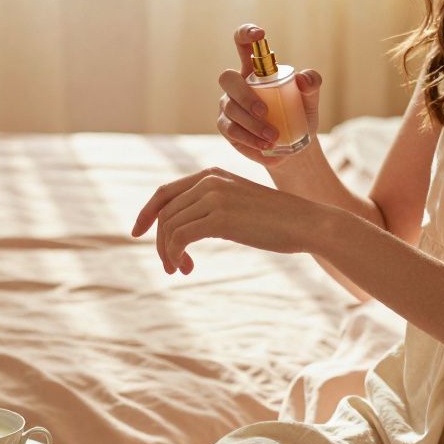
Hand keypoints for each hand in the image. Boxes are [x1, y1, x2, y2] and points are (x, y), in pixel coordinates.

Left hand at [130, 167, 328, 274]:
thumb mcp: (239, 205)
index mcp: (212, 174)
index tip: (137, 232)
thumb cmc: (277, 220)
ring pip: (170, 226)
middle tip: (171, 267)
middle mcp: (209, 181)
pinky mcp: (219, 217)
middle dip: (161, 242)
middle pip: (165, 213)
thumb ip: (213, 207)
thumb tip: (187, 229)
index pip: (165, 192)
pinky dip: (175, 254)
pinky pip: (179, 237)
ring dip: (168, 252)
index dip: (146, 212)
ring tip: (180, 269)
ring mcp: (214, 197)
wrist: (306, 222)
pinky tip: (187, 267)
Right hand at [218, 24, 321, 168]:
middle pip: (227, 78)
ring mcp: (228, 105)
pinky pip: (232, 130)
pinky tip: (266, 145)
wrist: (292, 147)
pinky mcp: (226, 127)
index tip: (260, 34)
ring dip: (252, 124)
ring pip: (231, 108)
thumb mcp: (310, 100)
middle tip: (264, 111)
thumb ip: (312, 84)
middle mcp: (237, 85)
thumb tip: (303, 79)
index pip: (242, 44)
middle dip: (244, 94)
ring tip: (274, 136)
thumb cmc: (298, 116)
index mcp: (255, 70)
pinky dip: (249, 139)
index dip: (245, 33)